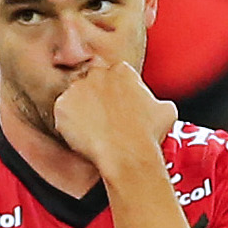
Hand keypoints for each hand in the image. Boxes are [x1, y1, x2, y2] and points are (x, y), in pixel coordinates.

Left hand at [53, 58, 179, 181]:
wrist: (127, 155)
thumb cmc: (146, 136)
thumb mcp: (165, 111)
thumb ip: (154, 100)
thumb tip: (154, 105)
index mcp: (122, 71)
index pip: (114, 77)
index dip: (117, 95)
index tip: (119, 108)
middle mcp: (97, 74)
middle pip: (93, 84)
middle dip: (98, 99)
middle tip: (106, 121)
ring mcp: (76, 89)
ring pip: (77, 98)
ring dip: (83, 112)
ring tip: (96, 131)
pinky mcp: (62, 106)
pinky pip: (63, 113)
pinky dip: (70, 125)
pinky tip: (85, 136)